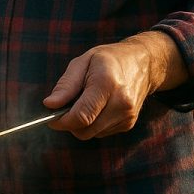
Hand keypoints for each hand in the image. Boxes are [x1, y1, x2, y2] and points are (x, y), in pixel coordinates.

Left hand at [43, 30, 187, 138]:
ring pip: (92, 134)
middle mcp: (121, 103)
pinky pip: (101, 132)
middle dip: (69, 123)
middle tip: (64, 106)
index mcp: (107, 83)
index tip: (50, 117)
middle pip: (85, 130)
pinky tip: (96, 106)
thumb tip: (49, 105)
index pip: (81, 115)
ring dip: (81, 123)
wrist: (143, 63)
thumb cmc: (108, 60)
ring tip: (84, 101)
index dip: (61, 121)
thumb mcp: (82, 62)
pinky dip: (93, 123)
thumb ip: (66, 85)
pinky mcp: (129, 124)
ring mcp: (128, 116)